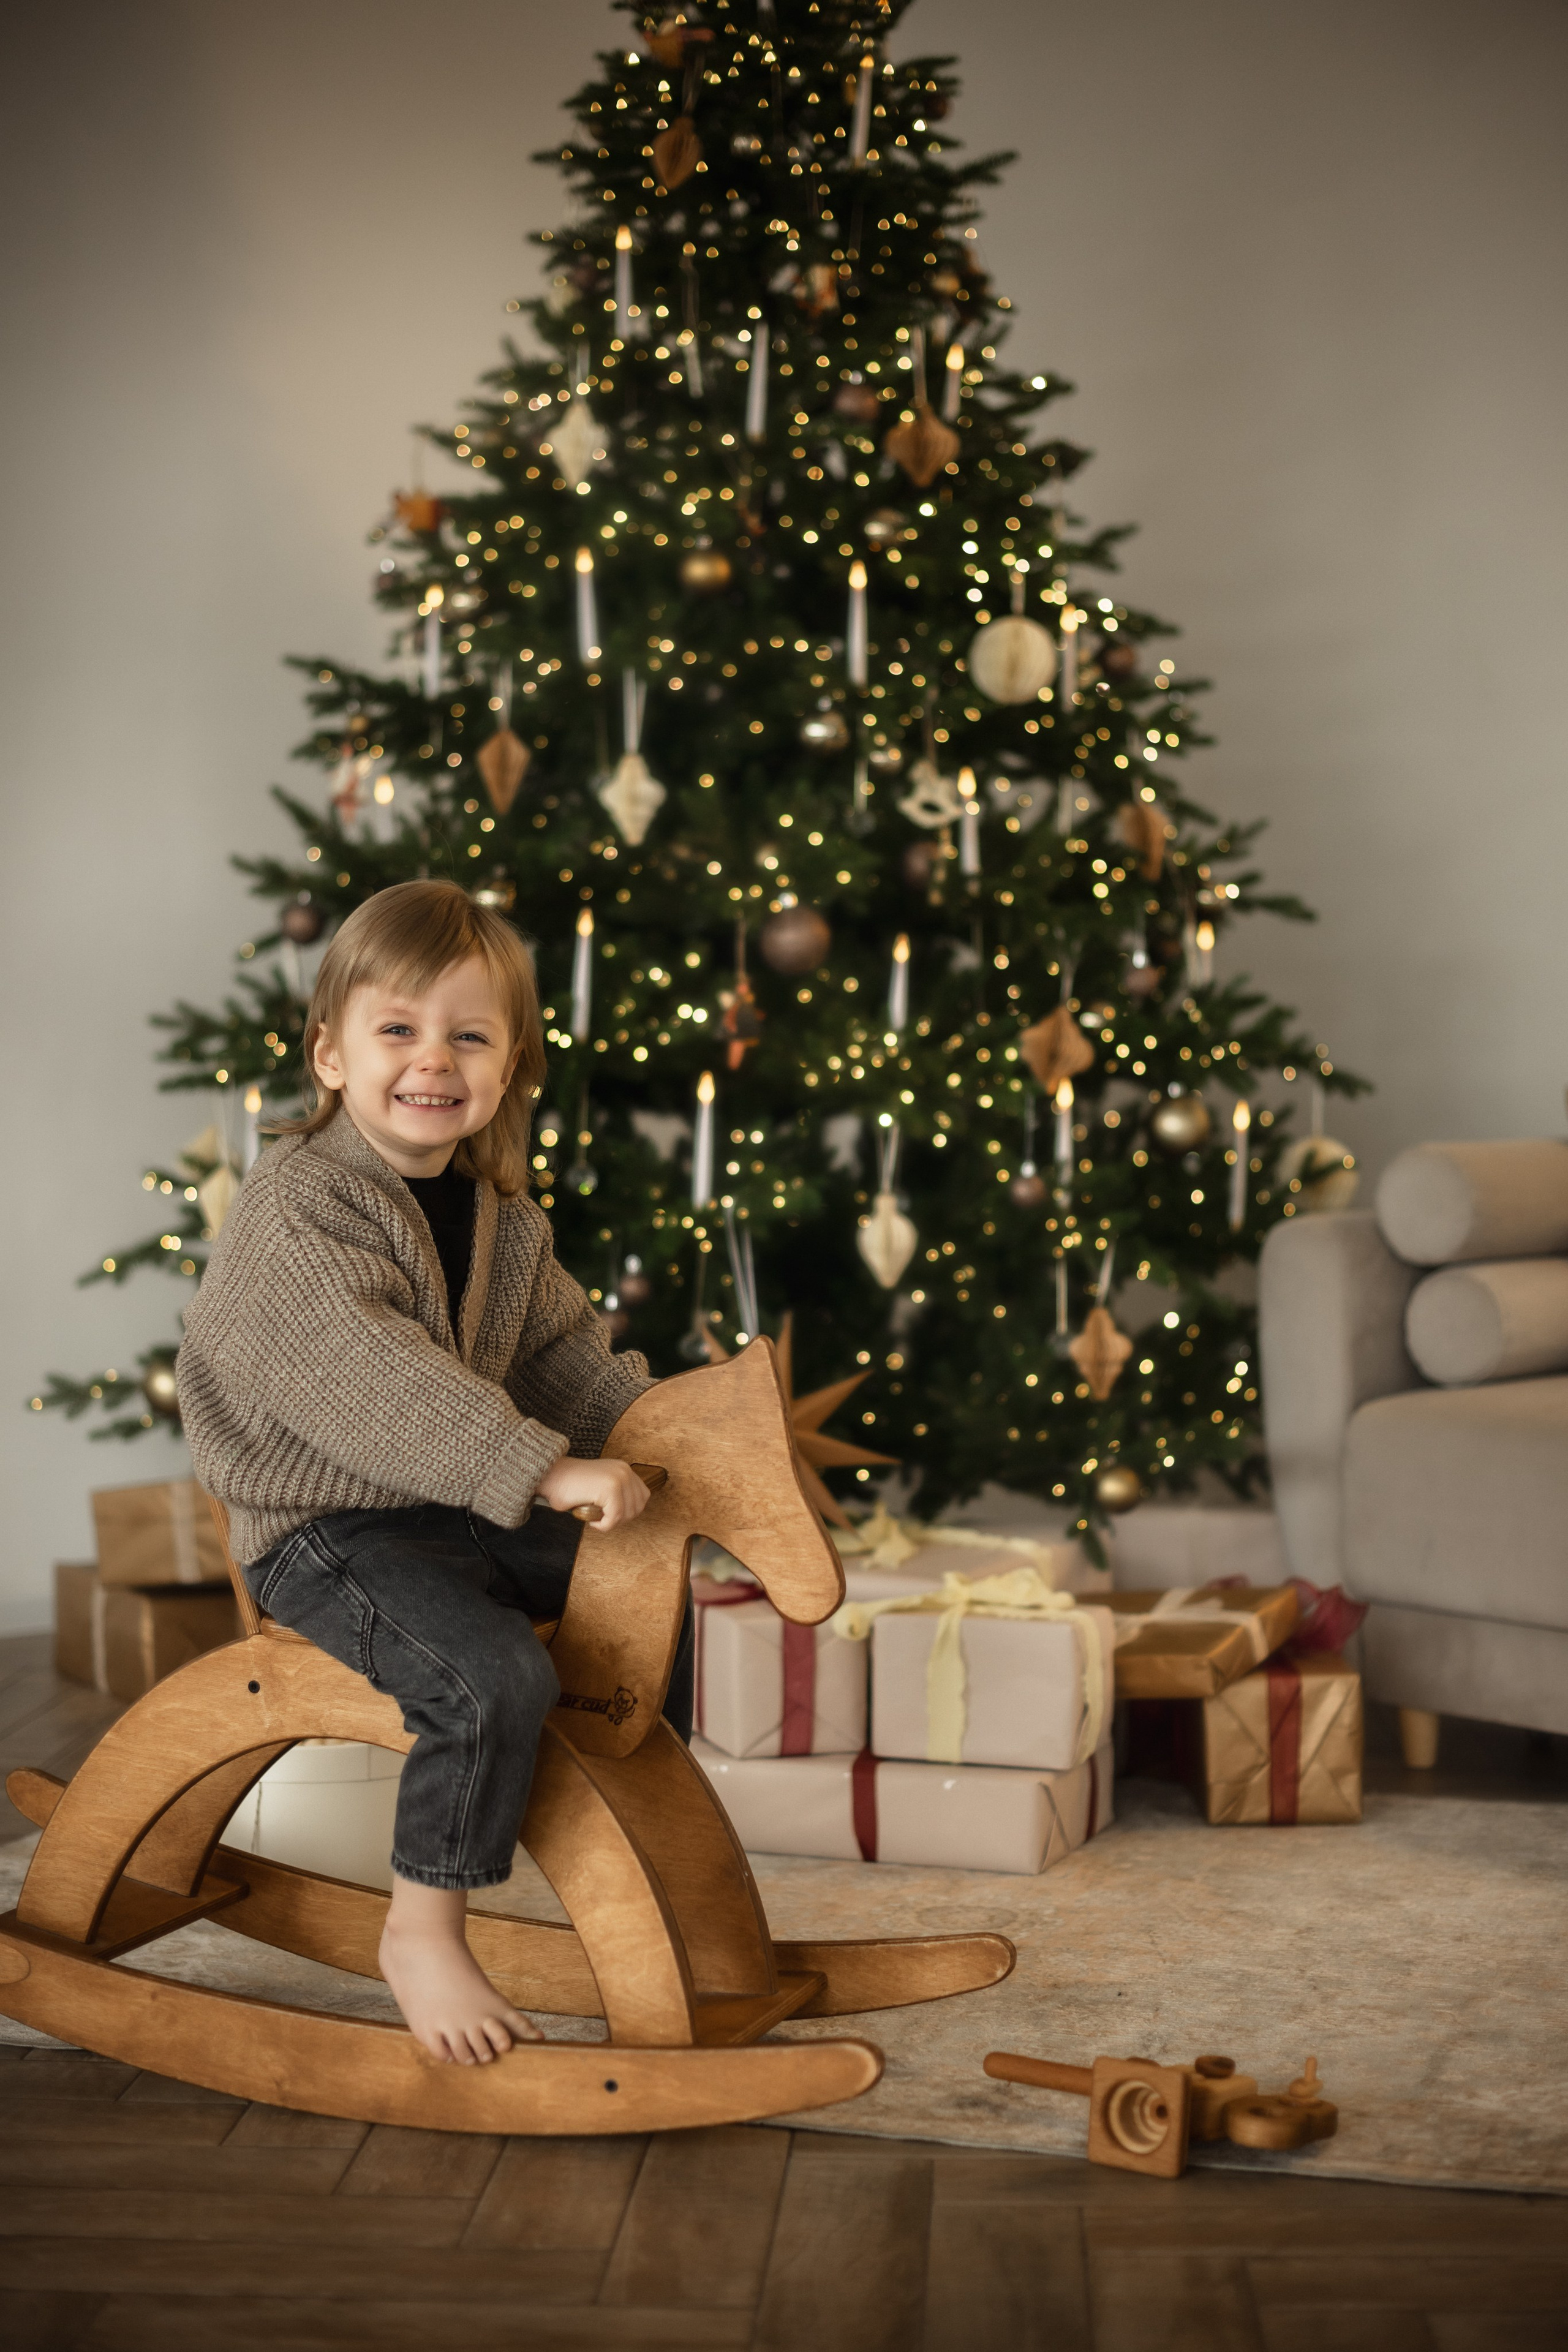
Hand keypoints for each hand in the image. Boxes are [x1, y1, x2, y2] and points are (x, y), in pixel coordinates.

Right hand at [536, 1456, 651, 1531]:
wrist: (550, 1476)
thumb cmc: (568, 1485)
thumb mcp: (599, 1486)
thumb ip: (616, 1494)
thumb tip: (630, 1513)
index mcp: (623, 1469)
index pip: (642, 1497)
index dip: (628, 1511)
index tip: (610, 1515)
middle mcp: (624, 1471)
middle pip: (638, 1507)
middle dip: (620, 1519)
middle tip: (601, 1519)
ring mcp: (619, 1479)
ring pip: (627, 1514)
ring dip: (611, 1522)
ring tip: (595, 1518)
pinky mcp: (610, 1489)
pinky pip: (615, 1518)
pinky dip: (604, 1526)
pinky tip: (592, 1521)